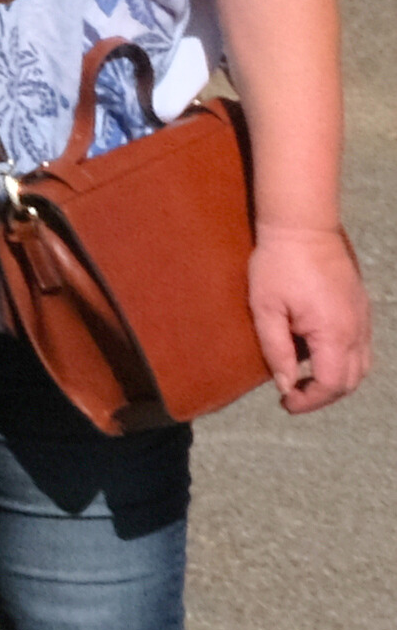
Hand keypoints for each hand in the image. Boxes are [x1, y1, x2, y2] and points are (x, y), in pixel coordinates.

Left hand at [251, 223, 371, 412]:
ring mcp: (363, 318)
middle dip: (323, 395)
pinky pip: (360, 346)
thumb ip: (276, 350)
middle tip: (293, 396)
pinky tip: (316, 354)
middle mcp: (357, 329)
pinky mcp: (361, 308)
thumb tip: (285, 384)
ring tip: (304, 380)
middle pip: (350, 380)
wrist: (303, 226)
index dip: (309, 401)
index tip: (286, 402)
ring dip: (335, 380)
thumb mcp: (265, 309)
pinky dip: (342, 361)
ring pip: (361, 366)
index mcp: (335, 332)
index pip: (331, 384)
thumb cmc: (278, 264)